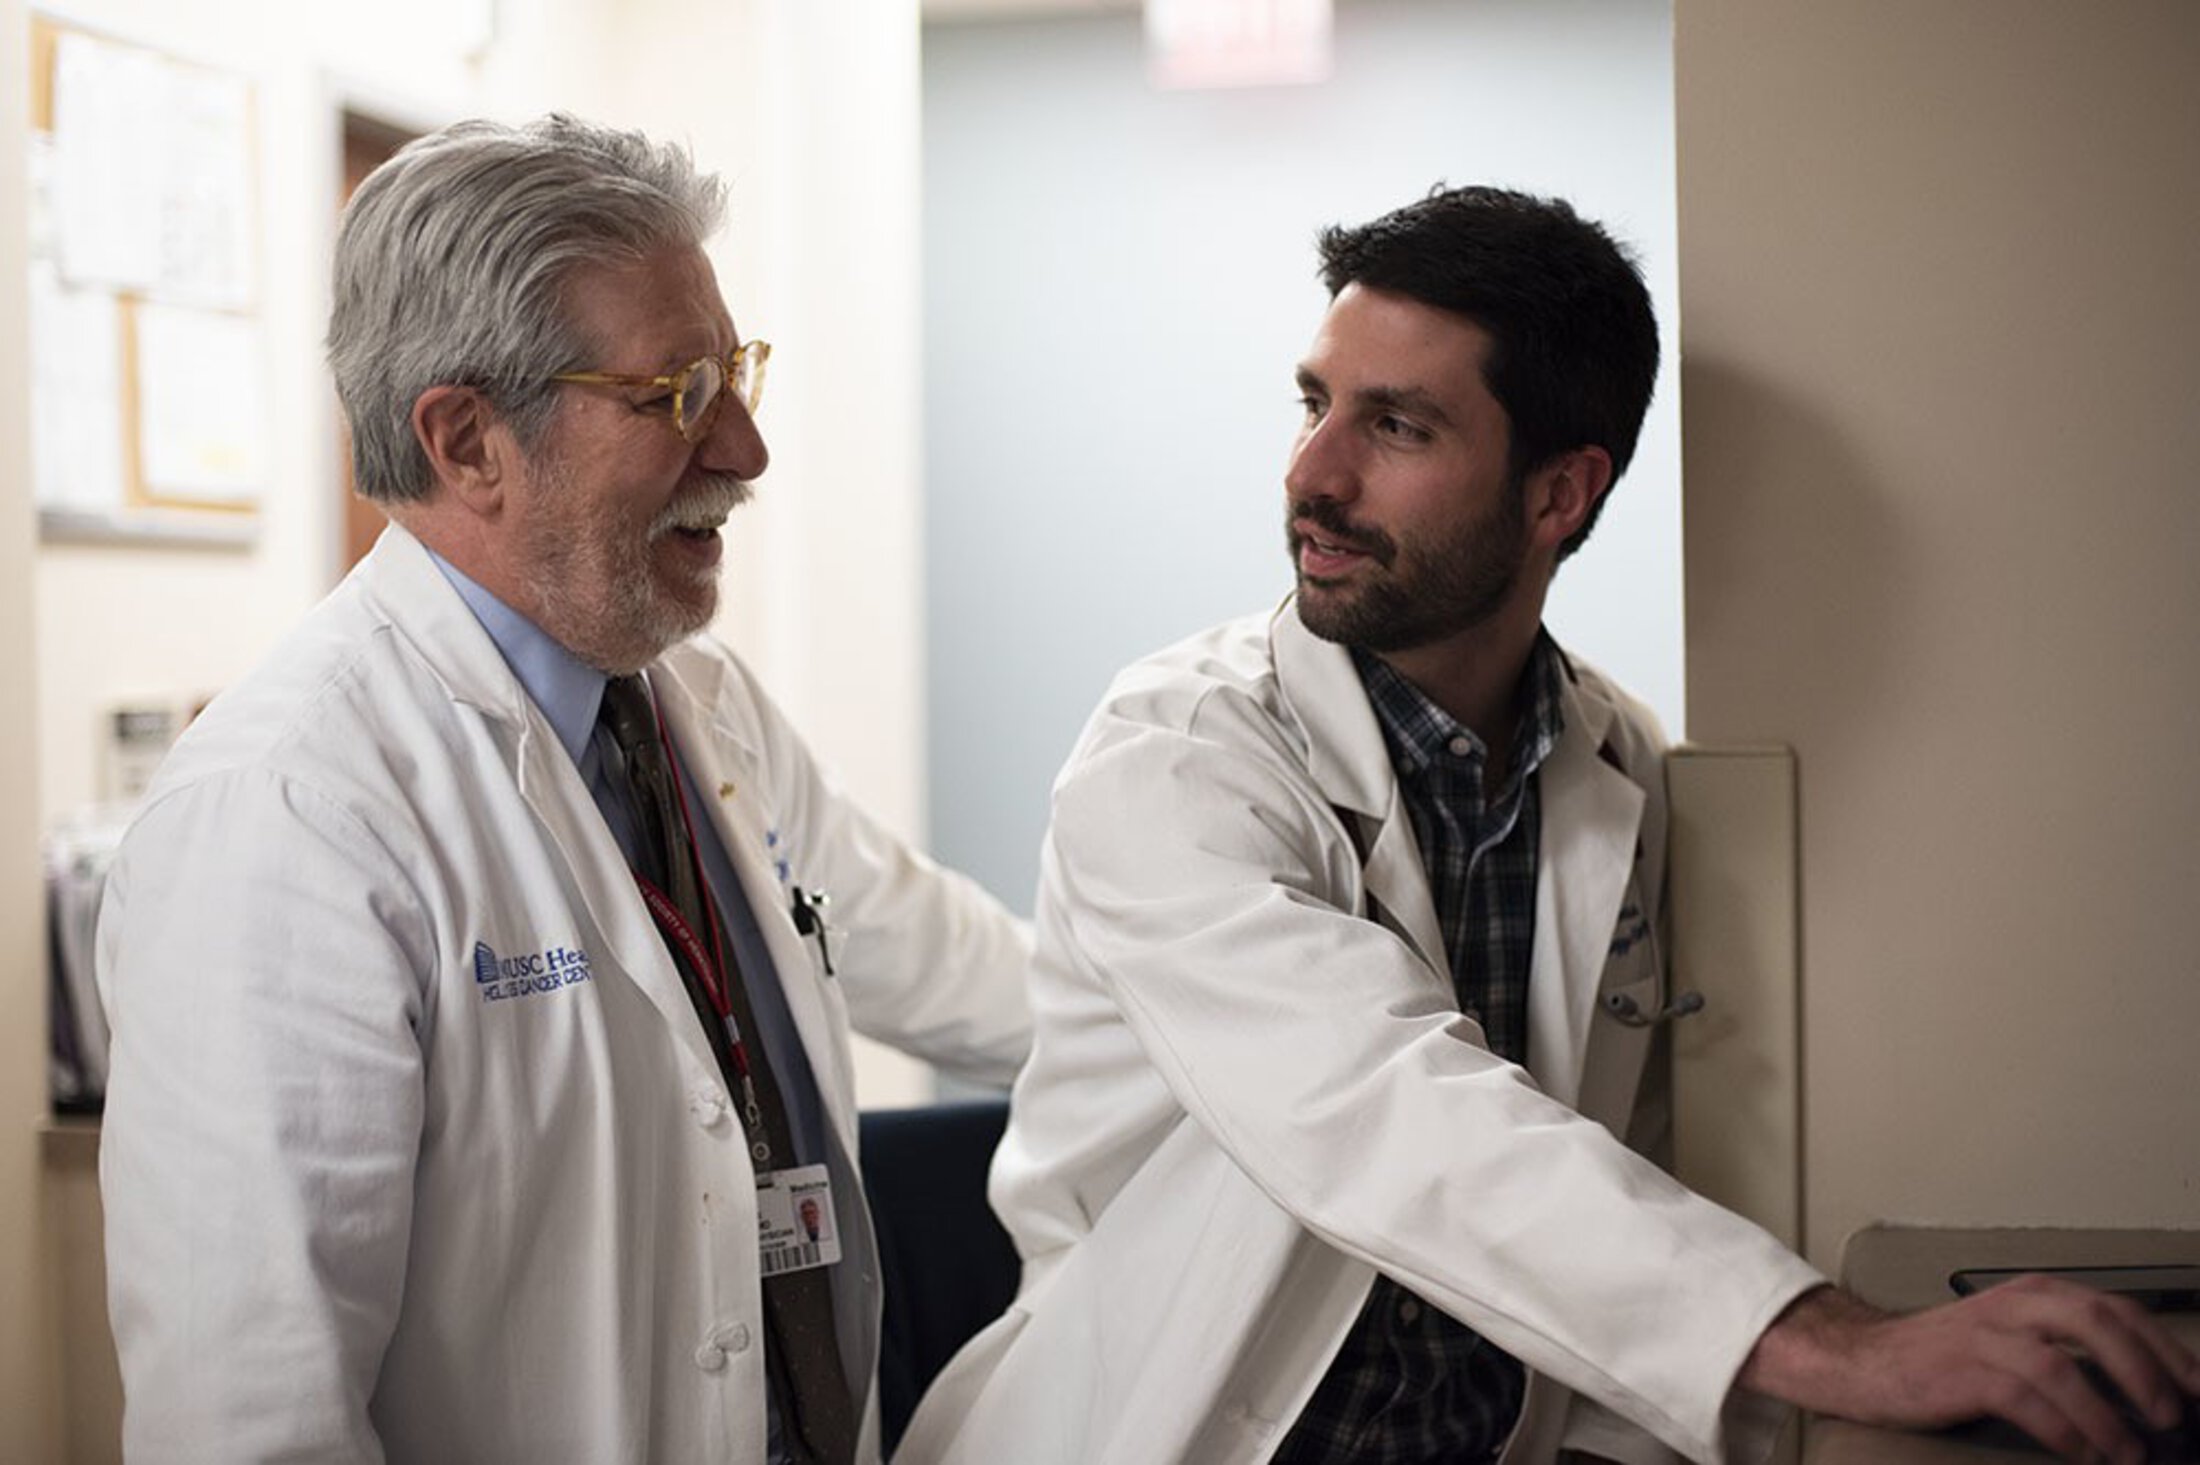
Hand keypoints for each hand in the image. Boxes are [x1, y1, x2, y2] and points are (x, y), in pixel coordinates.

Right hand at [1739, 1279, 2199, 1462]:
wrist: (1867, 1359)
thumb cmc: (1947, 1356)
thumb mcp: (2014, 1335)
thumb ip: (2069, 1350)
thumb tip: (2144, 1389)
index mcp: (2034, 1293)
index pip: (2117, 1309)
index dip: (2165, 1349)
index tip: (2197, 1388)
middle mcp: (2014, 1306)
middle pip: (2097, 1322)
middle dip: (2146, 1371)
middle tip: (2172, 1415)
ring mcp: (1986, 1336)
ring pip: (2062, 1364)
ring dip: (2107, 1413)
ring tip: (2131, 1450)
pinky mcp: (1961, 1371)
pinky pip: (2024, 1398)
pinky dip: (2061, 1428)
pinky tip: (2080, 1450)